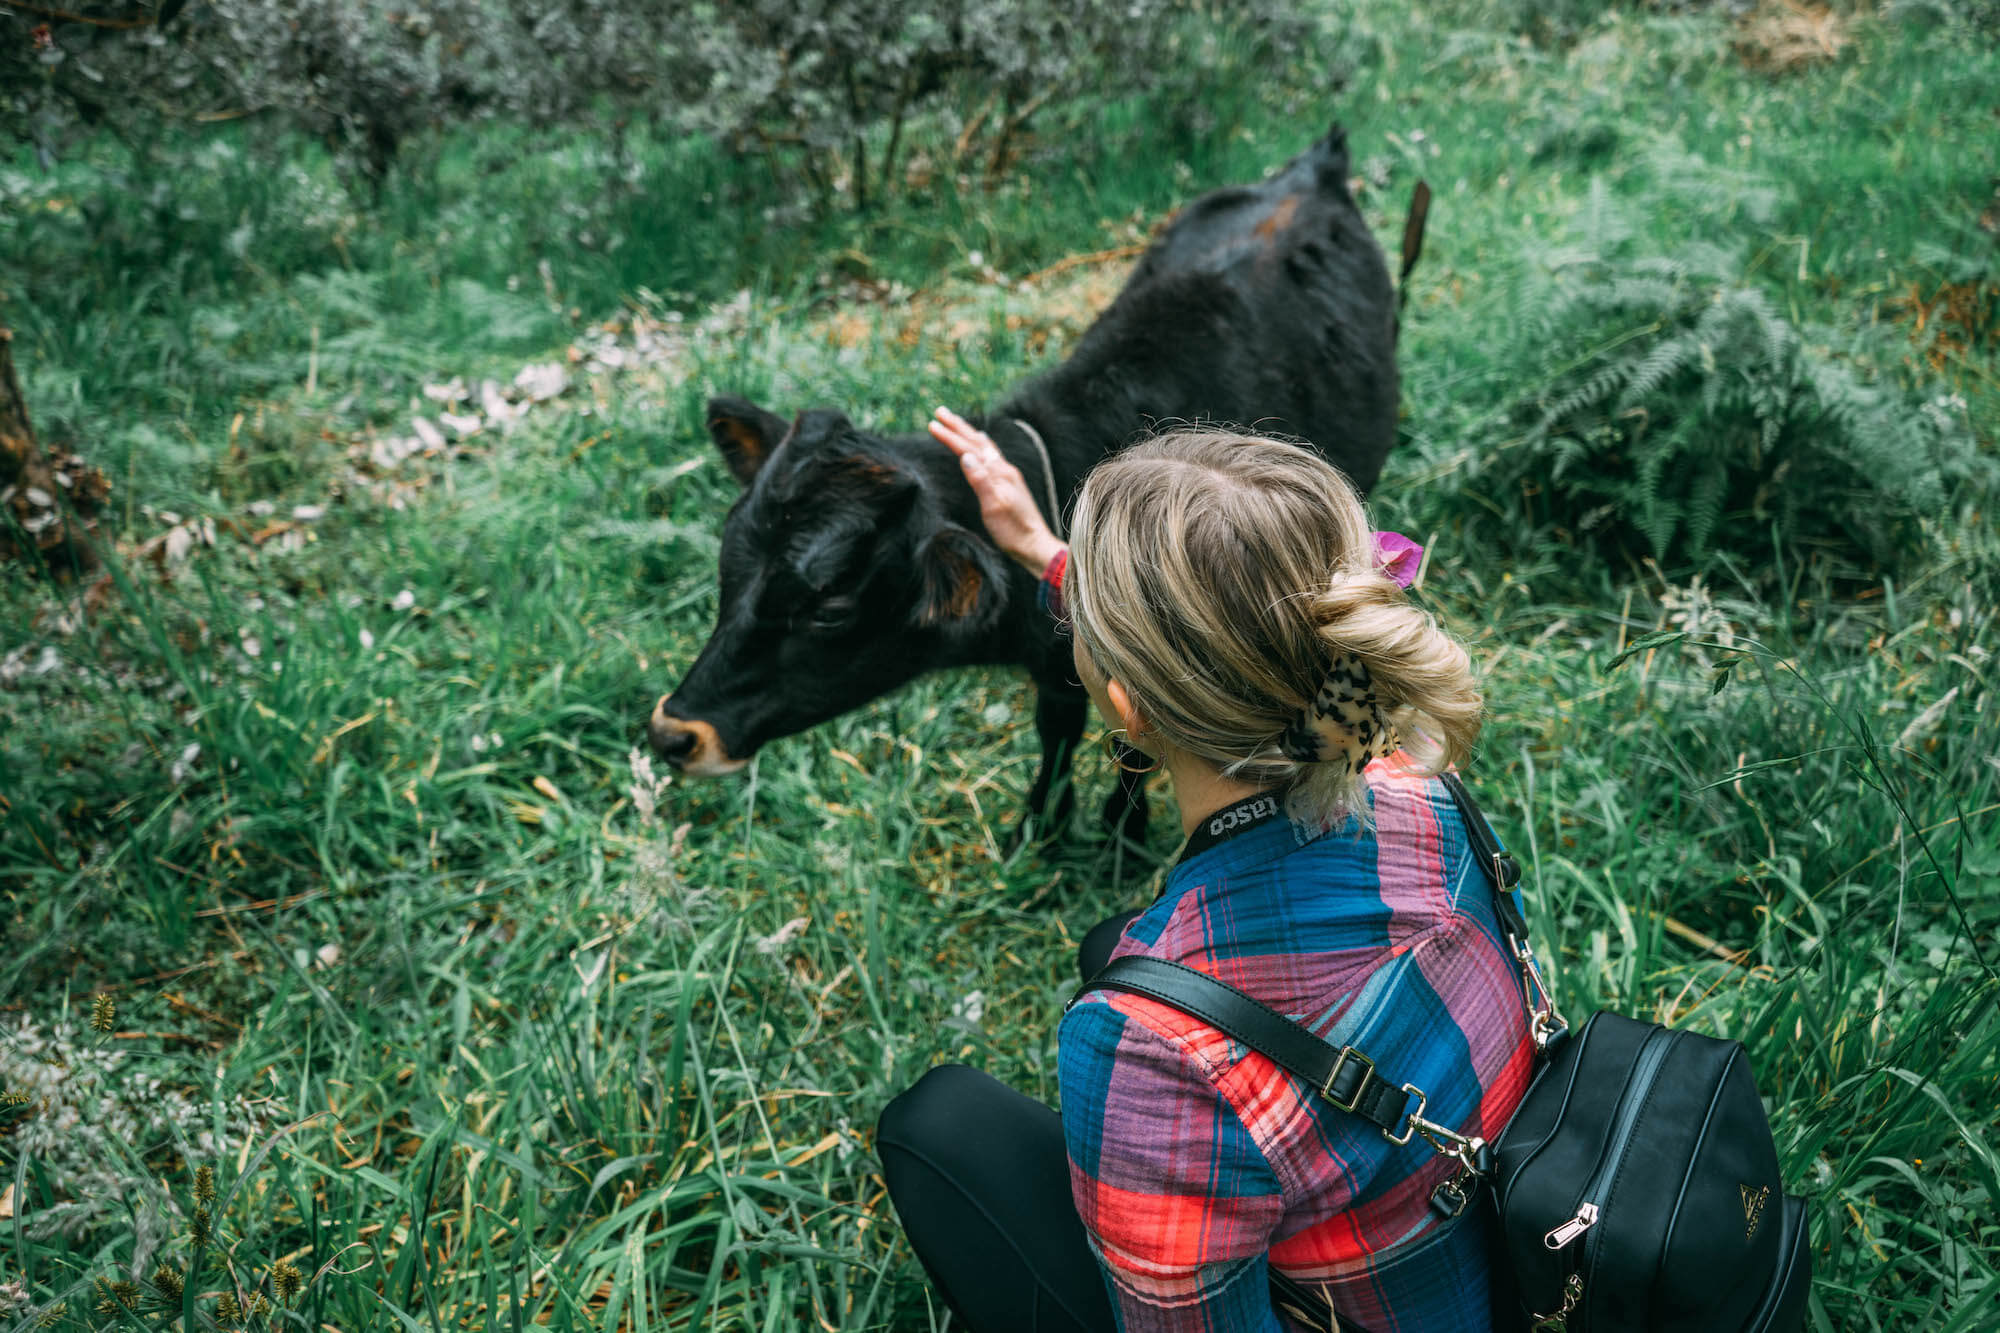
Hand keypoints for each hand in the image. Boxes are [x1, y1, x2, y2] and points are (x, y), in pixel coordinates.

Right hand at [929, 406, 1065, 573]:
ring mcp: (1008, 476)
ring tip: (957, 423)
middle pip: (978, 442)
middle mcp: (1005, 470)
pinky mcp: (1010, 484)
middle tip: (940, 411)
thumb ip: (980, 480)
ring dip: (969, 434)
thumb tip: (965, 456)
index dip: (951, 437)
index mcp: (1000, 473)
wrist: (1036, 545)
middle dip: (958, 426)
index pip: (970, 450)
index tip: (932, 424)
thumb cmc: (1013, 531)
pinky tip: (982, 447)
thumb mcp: (993, 507)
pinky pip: (992, 457)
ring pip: (985, 447)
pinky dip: (982, 446)